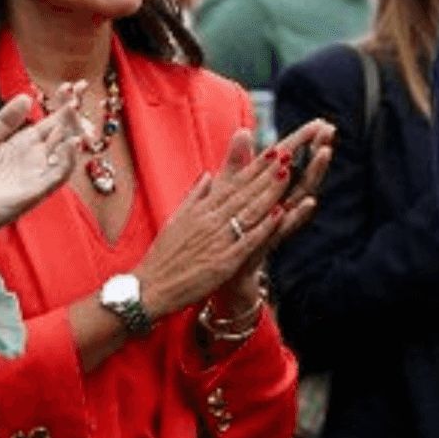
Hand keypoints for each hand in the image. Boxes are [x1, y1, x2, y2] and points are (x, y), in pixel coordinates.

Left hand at [0, 87, 85, 284]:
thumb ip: (5, 120)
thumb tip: (26, 96)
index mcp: (24, 143)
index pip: (51, 120)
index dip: (63, 103)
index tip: (72, 85)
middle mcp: (36, 157)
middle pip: (64, 132)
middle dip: (74, 113)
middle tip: (80, 93)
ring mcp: (38, 174)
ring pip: (67, 152)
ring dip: (74, 132)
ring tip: (75, 111)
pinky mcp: (36, 191)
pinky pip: (59, 174)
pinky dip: (68, 159)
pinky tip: (71, 142)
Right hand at [135, 117, 336, 318]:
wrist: (151, 286)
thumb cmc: (164, 255)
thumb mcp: (176, 220)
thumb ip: (195, 197)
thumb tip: (208, 176)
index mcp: (200, 210)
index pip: (232, 184)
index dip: (254, 167)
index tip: (271, 151)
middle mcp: (210, 221)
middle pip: (244, 193)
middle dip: (266, 173)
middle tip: (287, 153)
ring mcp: (217, 240)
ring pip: (248, 212)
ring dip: (269, 192)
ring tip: (286, 174)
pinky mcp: (223, 262)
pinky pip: (247, 240)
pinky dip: (264, 226)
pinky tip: (280, 214)